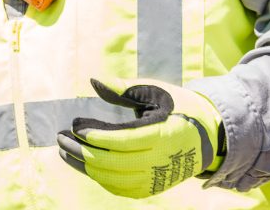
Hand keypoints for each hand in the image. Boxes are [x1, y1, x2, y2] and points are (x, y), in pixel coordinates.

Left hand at [57, 78, 223, 197]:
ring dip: (82, 165)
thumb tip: (94, 81)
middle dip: (79, 150)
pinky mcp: (151, 188)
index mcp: (162, 134)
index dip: (93, 135)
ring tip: (64, 151)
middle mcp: (159, 161)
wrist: (209, 137)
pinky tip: (83, 163)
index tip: (73, 125)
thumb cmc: (178, 108)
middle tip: (60, 138)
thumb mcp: (155, 92)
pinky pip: (118, 187)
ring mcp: (154, 178)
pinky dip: (98, 176)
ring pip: (110, 177)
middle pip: (110, 161)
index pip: (120, 139)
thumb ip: (123, 88)